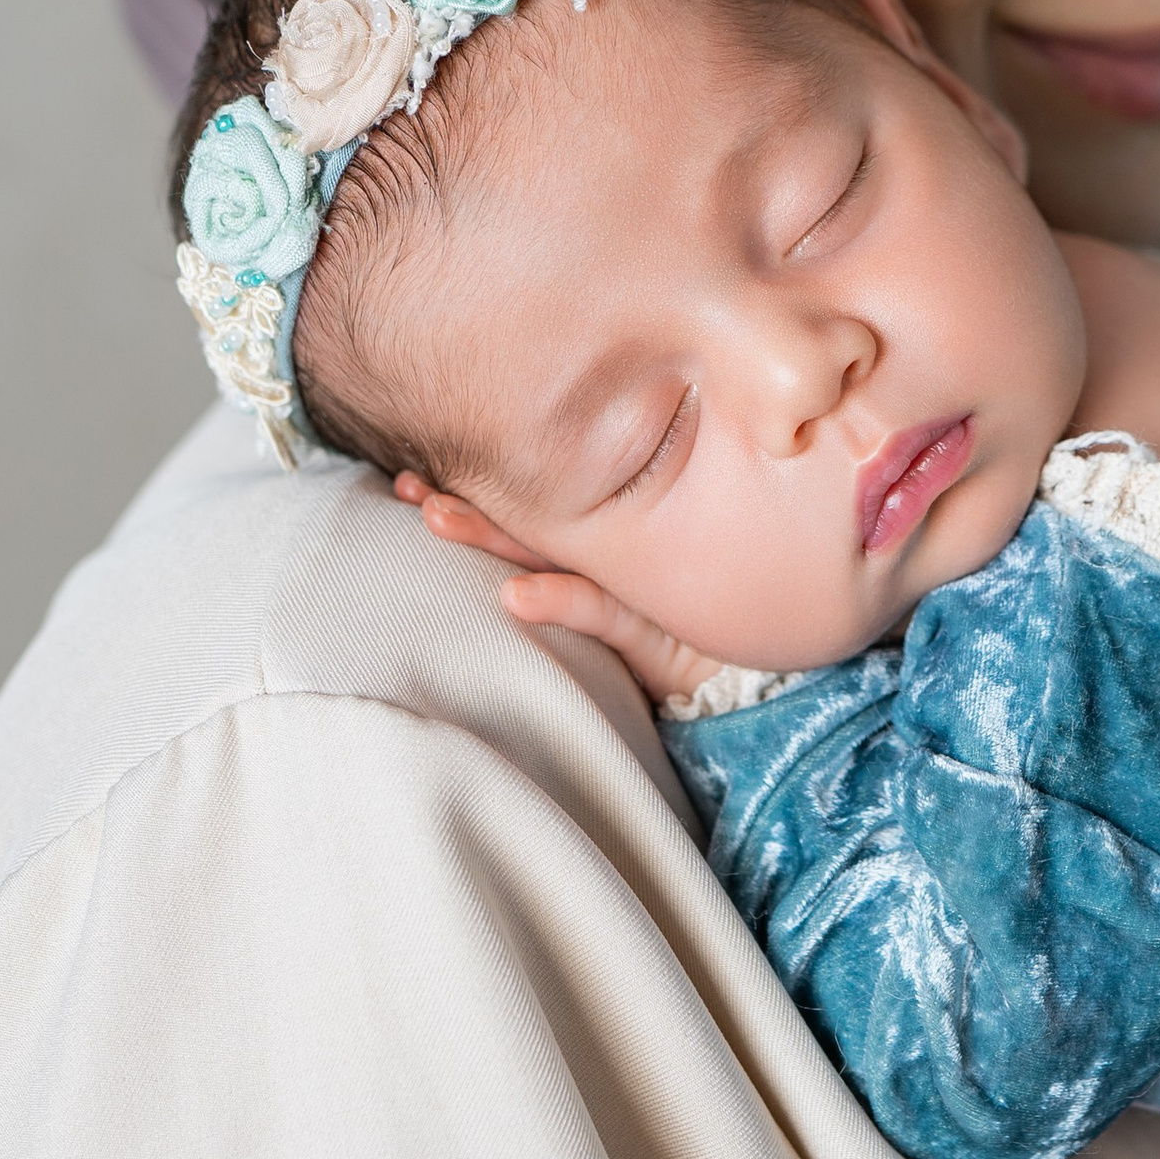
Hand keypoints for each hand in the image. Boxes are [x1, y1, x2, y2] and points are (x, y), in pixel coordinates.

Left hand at [393, 472, 718, 710]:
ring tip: (436, 519)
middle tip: (410, 490)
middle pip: (527, 526)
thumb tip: (499, 593)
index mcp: (594, 557)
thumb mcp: (618, 626)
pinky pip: (602, 612)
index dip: (469, 500)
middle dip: (466, 507)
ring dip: (493, 535)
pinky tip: (516, 597)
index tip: (405, 483)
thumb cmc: (682, 645)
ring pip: (552, 552)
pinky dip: (559, 601)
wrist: (754, 674)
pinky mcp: (655, 624)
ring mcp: (630, 586)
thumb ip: (571, 600)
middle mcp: (608, 561)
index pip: (523, 521)